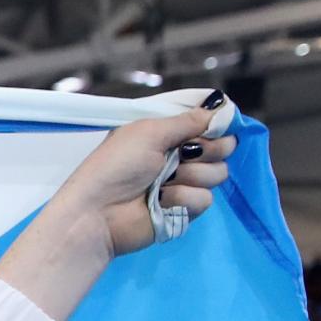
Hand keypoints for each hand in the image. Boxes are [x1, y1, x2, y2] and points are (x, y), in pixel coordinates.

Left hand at [57, 103, 237, 259]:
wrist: (96, 213)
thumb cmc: (114, 167)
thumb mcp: (148, 132)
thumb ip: (186, 120)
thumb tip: (219, 107)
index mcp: (168, 134)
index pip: (210, 124)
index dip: (217, 125)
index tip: (213, 127)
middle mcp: (180, 157)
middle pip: (224, 147)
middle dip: (209, 149)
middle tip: (184, 154)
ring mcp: (184, 184)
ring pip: (218, 173)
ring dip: (191, 175)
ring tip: (162, 181)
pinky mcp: (185, 211)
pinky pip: (205, 199)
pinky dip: (182, 198)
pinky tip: (160, 202)